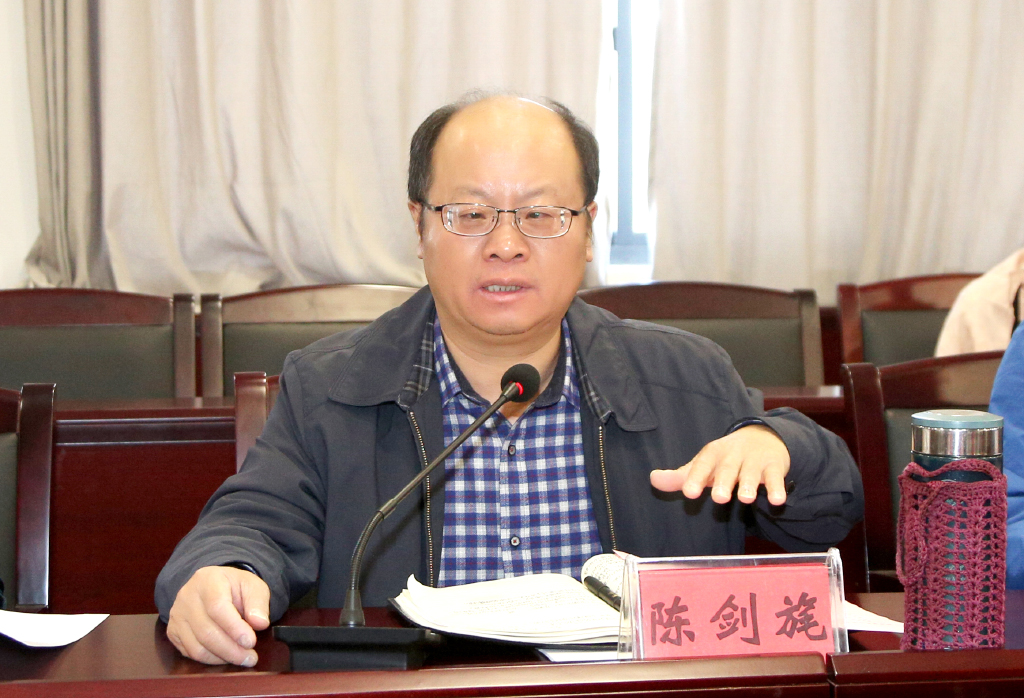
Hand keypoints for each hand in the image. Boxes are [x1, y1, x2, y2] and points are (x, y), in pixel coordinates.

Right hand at [166, 566, 270, 665]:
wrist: (212, 586)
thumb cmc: (234, 587)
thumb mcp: (252, 586)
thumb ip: (258, 602)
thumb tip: (260, 623)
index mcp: (208, 580)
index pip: (217, 608)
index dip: (234, 628)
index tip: (251, 642)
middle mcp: (187, 597)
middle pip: (206, 632)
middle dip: (231, 649)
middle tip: (250, 658)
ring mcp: (177, 615)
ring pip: (196, 647)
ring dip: (222, 657)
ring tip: (241, 658)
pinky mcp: (172, 631)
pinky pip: (189, 653)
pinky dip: (210, 659)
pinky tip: (225, 656)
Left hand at [649, 424, 790, 504]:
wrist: (762, 438)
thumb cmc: (725, 459)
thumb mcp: (703, 465)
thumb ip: (680, 477)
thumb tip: (653, 479)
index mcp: (713, 454)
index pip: (702, 465)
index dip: (696, 478)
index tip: (689, 493)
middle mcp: (733, 455)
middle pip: (728, 468)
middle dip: (724, 482)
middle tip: (719, 498)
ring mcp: (755, 460)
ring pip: (752, 473)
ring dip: (750, 485)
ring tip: (746, 498)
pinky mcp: (774, 466)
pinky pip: (776, 478)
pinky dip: (777, 488)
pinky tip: (778, 500)